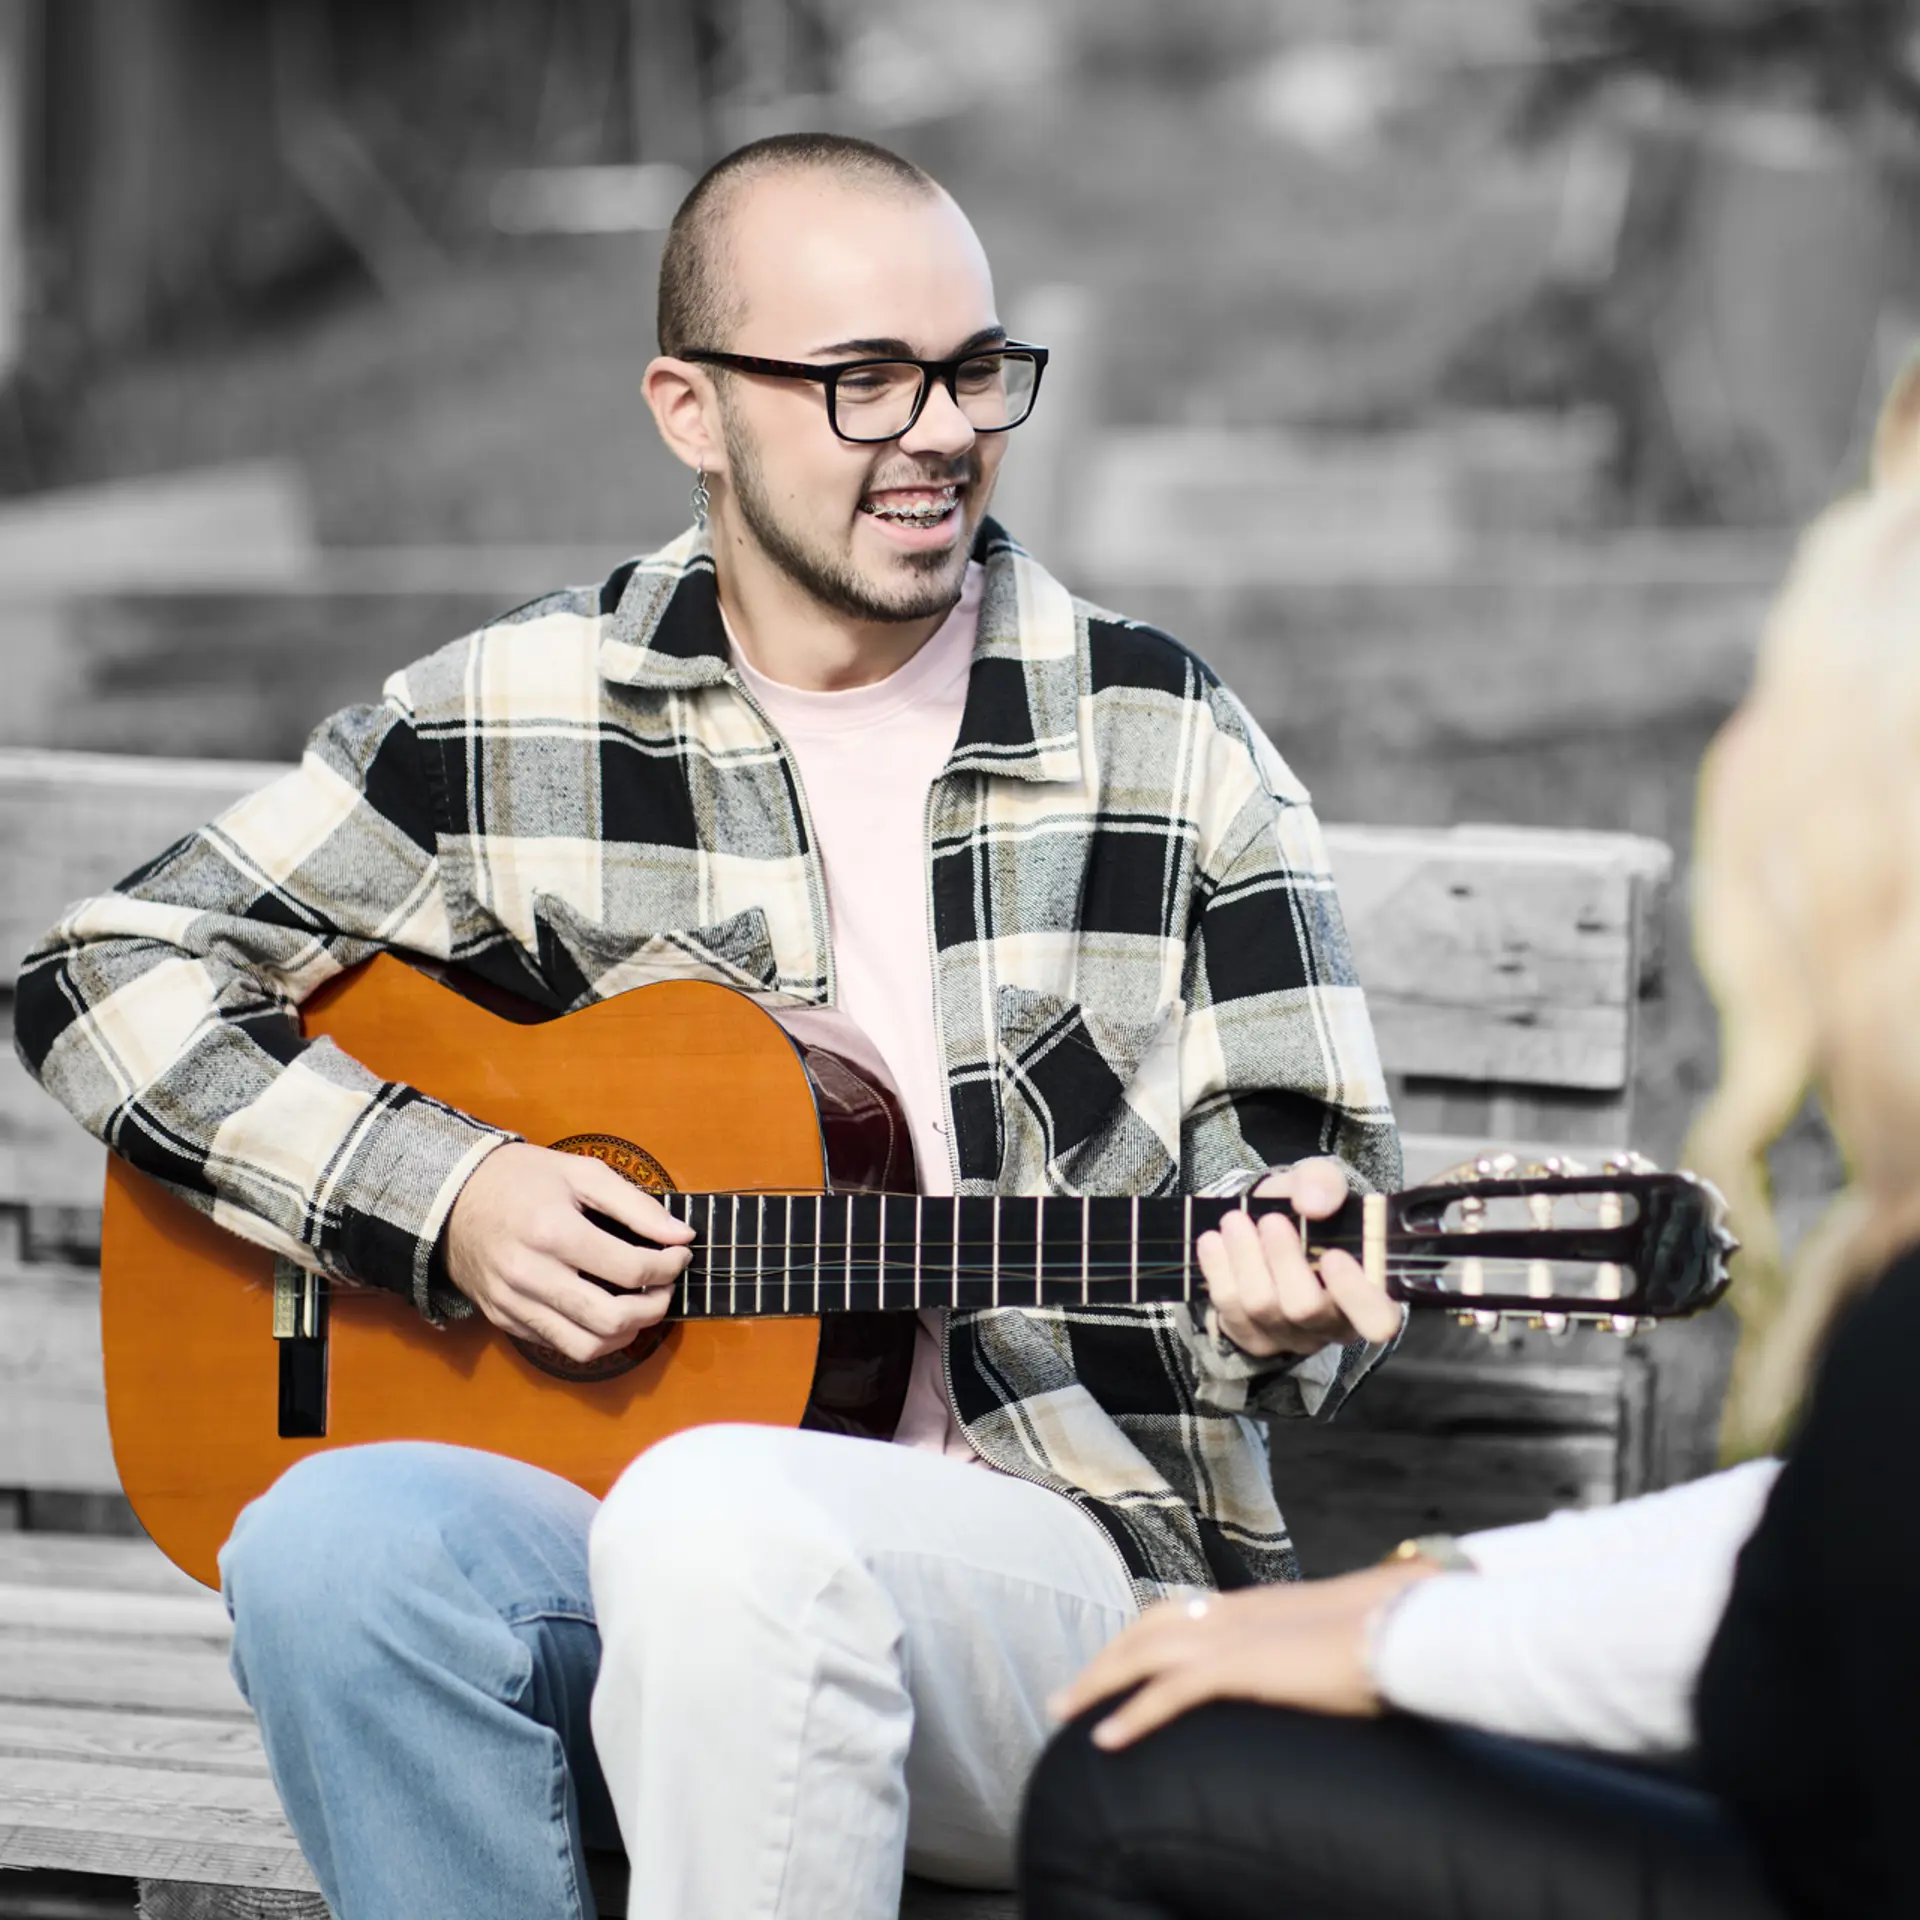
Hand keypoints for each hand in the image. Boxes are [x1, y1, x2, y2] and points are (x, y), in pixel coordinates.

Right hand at [444, 1143, 692, 1365]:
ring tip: (641, 1307)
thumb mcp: (581, 1173)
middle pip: (612, 1318)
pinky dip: (592, 1337)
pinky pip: (558, 1346)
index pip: (632, 1268)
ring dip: (627, 1333)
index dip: (670, 1266)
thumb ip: (636, 1205)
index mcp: (554, 1231)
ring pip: (586, 1346)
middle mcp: (531, 1275)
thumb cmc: (522, 1179)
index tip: (681, 1253)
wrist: (451, 1198)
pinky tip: (605, 1312)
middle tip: (665, 1288)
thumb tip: (681, 1235)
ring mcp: (514, 1303)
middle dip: (655, 1307)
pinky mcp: (504, 1320)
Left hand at [1049, 1559, 1437, 1748]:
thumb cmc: (1388, 1635)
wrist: (1407, 1626)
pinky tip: (1106, 1739)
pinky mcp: (1240, 1666)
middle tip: (1070, 1692)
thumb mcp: (1335, 1641)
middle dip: (1105, 1658)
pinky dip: (1132, 1714)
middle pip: (1146, 1628)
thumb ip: (1310, 1652)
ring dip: (1098, 1682)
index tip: (1117, 1659)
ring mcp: (1233, 1636)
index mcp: (1255, 1604)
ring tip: (1065, 1711)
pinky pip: (1169, 1693)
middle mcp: (1234, 1611)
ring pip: (1142, 1655)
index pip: (1179, 1613)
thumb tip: (1315, 1672)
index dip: (1141, 1636)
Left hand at [1199, 1157, 1400, 1359]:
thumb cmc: (1310, 1210)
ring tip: (1234, 1221)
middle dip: (1283, 1260)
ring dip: (1245, 1258)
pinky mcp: (1255, 1337)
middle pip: (1305, 1308)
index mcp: (1369, 1292)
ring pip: (1262, 1306)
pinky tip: (1213, 1242)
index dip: (1356, 1294)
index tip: (1332, 1256)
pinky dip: (1219, 1270)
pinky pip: (1230, 1310)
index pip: (1378, 1318)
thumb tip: (1313, 1203)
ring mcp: (1293, 1336)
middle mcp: (1334, 1323)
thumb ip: (1324, 1183)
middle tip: (1270, 1221)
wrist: (1268, 1223)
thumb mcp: (1321, 1183)